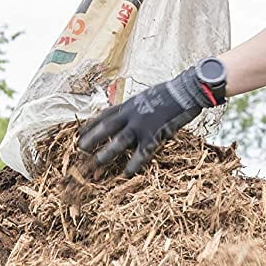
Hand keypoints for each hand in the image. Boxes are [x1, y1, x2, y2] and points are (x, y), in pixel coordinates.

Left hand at [78, 65, 224, 175]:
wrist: (185, 91)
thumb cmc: (168, 95)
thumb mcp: (145, 98)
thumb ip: (134, 110)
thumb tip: (126, 120)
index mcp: (128, 104)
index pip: (104, 115)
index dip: (91, 125)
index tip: (80, 133)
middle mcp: (131, 114)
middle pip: (106, 127)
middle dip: (92, 138)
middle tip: (80, 149)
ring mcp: (141, 125)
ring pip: (119, 141)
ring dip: (107, 152)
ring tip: (96, 162)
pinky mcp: (154, 135)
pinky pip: (141, 153)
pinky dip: (134, 164)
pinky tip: (126, 174)